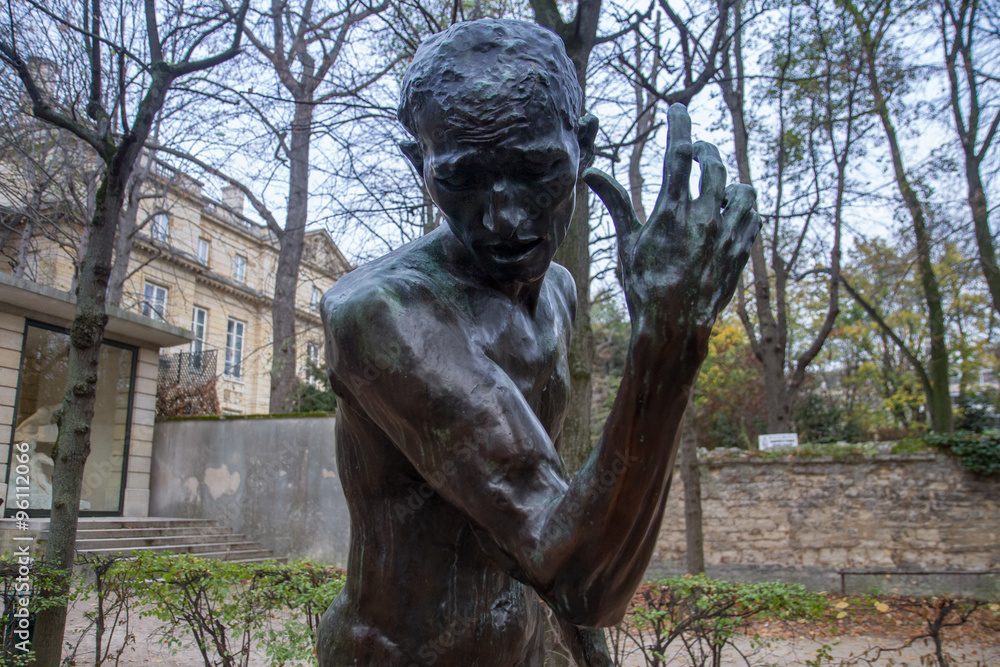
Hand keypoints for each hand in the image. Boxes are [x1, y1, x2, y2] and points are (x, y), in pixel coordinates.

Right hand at [584, 104, 760, 331]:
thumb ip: (615, 203)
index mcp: (672, 210)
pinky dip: (743, 207)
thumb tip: (591, 173)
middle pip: (714, 164)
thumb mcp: (627, 242)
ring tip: (718, 182)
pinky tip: (732, 210)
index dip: (679, 125)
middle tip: (696, 150)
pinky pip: (753, 216)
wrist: (674, 326)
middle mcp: (704, 217)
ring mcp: (727, 234)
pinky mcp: (741, 251)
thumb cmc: (644, 285)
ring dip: (729, 179)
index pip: (679, 153)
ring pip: (741, 189)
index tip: (678, 109)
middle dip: (705, 150)